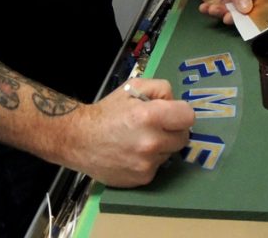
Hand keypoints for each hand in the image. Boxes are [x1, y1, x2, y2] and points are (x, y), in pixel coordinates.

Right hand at [67, 78, 193, 186]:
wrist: (79, 140)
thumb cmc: (108, 112)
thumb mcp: (133, 87)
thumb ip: (161, 89)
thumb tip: (176, 104)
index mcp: (151, 116)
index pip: (189, 117)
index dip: (179, 113)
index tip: (170, 113)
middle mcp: (152, 143)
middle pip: (184, 137)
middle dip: (173, 130)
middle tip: (156, 126)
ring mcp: (147, 164)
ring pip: (170, 153)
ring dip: (161, 146)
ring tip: (140, 140)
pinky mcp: (142, 179)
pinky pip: (158, 167)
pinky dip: (150, 160)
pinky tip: (133, 153)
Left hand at [193, 0, 267, 24]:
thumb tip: (246, 9)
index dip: (261, 7)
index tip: (251, 14)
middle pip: (251, 10)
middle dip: (238, 15)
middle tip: (227, 17)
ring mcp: (237, 2)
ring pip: (236, 15)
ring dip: (222, 14)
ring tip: (212, 8)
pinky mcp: (225, 7)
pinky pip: (221, 15)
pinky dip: (212, 13)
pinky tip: (205, 7)